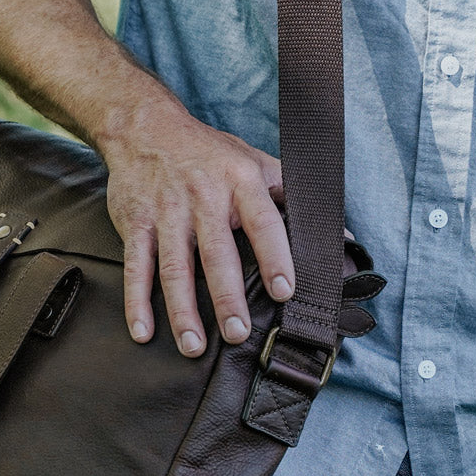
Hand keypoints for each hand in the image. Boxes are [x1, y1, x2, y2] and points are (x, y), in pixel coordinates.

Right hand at [101, 100, 294, 356]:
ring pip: (174, 268)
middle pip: (216, 254)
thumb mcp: (255, 161)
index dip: (275, 257)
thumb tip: (340, 237)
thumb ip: (294, 197)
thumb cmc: (208, 153)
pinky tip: (143, 332)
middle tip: (237, 333)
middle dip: (226, 297)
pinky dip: (137, 302)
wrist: (145, 129)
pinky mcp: (135, 224)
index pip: (263, 223)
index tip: (285, 291)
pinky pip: (137, 268)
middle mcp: (202, 198)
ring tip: (194, 346)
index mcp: (240, 182)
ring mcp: (166, 213)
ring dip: (182, 310)